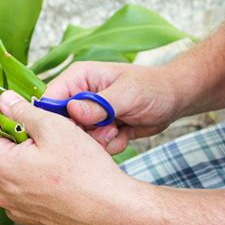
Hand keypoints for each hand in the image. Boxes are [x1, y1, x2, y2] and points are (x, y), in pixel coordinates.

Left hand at [0, 91, 139, 224]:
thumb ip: (23, 110)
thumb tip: (4, 100)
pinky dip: (33, 179)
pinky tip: (57, 176)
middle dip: (15, 138)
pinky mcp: (28, 218)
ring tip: (54, 156)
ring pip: (10, 171)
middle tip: (45, 135)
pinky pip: (22, 190)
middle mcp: (0, 192)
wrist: (113, 211)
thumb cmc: (85, 169)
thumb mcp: (53, 127)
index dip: (1, 115)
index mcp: (0, 166)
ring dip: (24, 159)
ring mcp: (13, 208)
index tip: (22, 113)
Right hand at [45, 62, 179, 153]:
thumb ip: (99, 104)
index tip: (73, 131)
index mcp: (78, 78)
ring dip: (99, 140)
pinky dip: (110, 144)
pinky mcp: (97, 129)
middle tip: (107, 129)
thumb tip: (71, 110)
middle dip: (84, 133)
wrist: (173, 100)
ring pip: (78, 138)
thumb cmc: (153, 88)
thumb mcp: (127, 94)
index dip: (54, 118)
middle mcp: (78, 96)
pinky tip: (123, 132)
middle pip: (61, 124)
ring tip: (118, 128)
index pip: (50, 99)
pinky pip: (93, 146)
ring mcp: (87, 114)